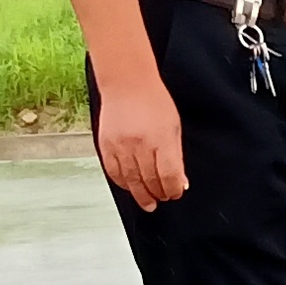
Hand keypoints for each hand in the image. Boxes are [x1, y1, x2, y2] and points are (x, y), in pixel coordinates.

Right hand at [93, 74, 189, 212]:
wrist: (127, 83)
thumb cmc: (153, 100)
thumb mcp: (173, 126)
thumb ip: (176, 155)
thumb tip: (179, 181)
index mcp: (161, 138)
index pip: (169, 176)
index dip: (173, 190)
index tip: (176, 193)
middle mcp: (140, 144)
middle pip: (150, 181)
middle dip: (158, 194)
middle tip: (162, 199)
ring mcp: (120, 146)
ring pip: (131, 181)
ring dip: (140, 195)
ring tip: (147, 201)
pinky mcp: (106, 146)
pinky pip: (113, 173)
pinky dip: (123, 184)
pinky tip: (130, 187)